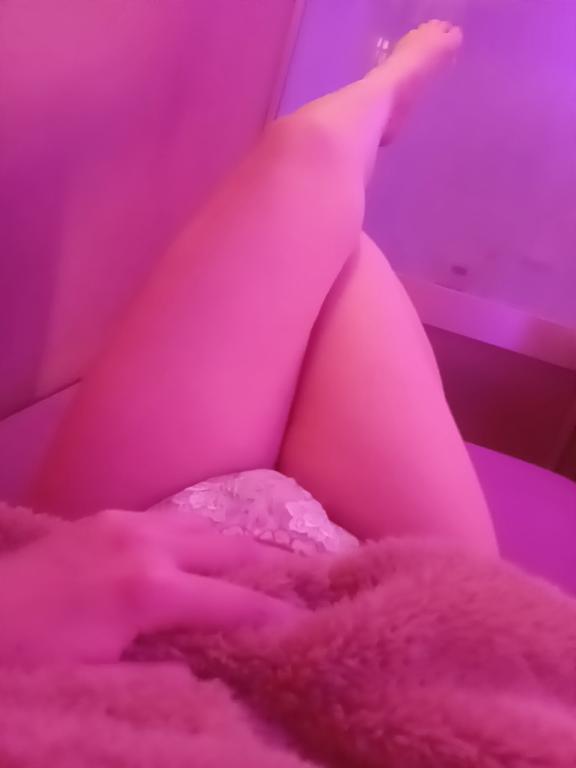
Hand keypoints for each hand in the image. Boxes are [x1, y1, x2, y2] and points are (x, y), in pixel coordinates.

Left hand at [0, 508, 297, 662]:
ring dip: (232, 544)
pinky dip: (196, 533)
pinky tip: (198, 547)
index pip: (233, 600)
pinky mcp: (106, 516)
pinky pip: (169, 519)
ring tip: (257, 560)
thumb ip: (168, 662)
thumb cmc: (36, 659)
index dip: (274, 612)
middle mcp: (147, 543)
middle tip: (301, 578)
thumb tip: (213, 660)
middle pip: (228, 546)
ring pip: (201, 524)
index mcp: (150, 589)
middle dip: (268, 564)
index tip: (306, 619)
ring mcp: (125, 522)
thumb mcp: (105, 675)